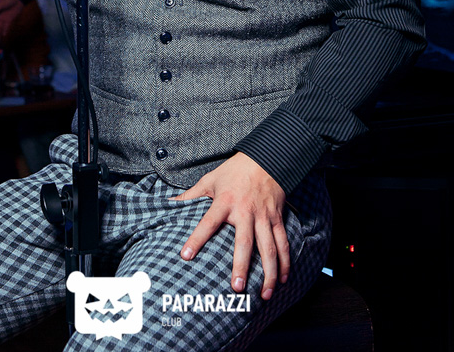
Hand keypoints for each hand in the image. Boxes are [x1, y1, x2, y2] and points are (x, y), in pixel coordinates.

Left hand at [173, 152, 289, 300]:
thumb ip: (191, 195)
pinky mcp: (277, 218)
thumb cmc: (234, 171)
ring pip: (268, 248)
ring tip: (265, 294)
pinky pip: (282, 242)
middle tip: (236, 288)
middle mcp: (246, 211)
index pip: (208, 222)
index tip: (186, 255)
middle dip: (241, 266)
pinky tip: (282, 280)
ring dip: (268, 272)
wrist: (266, 158)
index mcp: (225, 201)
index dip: (196, 238)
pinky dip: (285, 262)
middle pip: (244, 242)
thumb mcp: (209, 180)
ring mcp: (264, 216)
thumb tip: (168, 203)